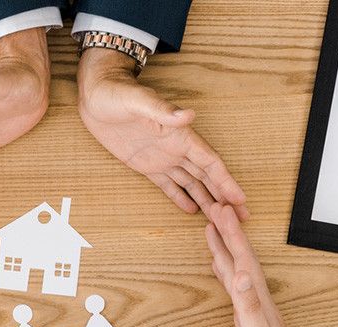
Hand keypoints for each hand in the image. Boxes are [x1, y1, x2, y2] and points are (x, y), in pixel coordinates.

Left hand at [77, 48, 247, 219]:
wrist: (96, 94)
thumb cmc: (116, 93)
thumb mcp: (138, 101)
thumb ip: (163, 111)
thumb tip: (189, 115)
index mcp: (179, 135)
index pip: (210, 162)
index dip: (226, 181)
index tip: (240, 200)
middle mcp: (176, 148)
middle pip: (207, 177)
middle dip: (224, 197)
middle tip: (241, 219)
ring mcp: (162, 157)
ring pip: (191, 183)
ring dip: (207, 201)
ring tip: (220, 221)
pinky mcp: (146, 165)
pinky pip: (168, 185)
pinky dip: (180, 198)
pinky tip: (192, 211)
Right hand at [206, 204, 317, 326]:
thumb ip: (247, 305)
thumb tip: (241, 272)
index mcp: (256, 298)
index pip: (242, 258)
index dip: (230, 234)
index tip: (218, 209)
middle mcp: (256, 298)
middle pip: (239, 257)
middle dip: (227, 232)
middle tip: (214, 208)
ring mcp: (253, 306)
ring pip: (236, 269)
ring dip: (225, 248)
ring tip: (213, 231)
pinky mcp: (248, 317)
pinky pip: (234, 285)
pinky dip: (225, 272)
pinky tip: (221, 268)